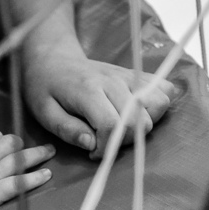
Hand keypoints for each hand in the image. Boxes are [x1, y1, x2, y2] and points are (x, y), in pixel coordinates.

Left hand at [23, 49, 176, 159]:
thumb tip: (92, 145)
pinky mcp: (136, 74)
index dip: (106, 146)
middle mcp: (113, 80)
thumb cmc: (45, 87)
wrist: (54, 58)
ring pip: (159, 104)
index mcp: (89, 90)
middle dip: (124, 140)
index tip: (92, 150)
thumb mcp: (44, 112)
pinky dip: (157, 106)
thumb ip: (67, 130)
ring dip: (144, 124)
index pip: (113, 125)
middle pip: (139, 120)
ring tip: (120, 127)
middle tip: (104, 140)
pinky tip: (136, 113)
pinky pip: (163, 89)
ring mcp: (128, 75)